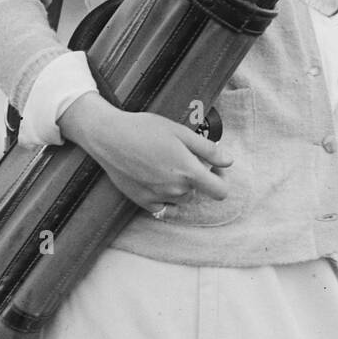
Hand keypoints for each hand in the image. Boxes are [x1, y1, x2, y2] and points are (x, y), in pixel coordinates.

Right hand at [58, 93, 232, 214]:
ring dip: (182, 188)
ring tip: (168, 166)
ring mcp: (158, 197)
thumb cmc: (145, 129)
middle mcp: (175, 189)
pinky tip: (160, 182)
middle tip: (185, 158)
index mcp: (188, 171)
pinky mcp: (142, 201)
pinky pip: (164, 209)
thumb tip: (229, 161)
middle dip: (197, 178)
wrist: (109, 137)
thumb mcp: (180, 132)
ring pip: (181, 200)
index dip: (221, 180)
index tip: (214, 169)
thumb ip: (207, 149)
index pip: (219, 192)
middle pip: (198, 192)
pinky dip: (167, 200)